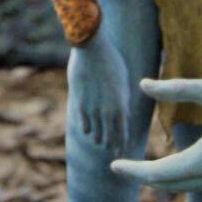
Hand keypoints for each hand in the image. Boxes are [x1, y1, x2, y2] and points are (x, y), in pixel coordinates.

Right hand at [67, 39, 129, 156]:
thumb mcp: (123, 82)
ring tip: (100, 141)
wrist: (91, 48)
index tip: (121, 153)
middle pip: (108, 138)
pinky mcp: (78, 103)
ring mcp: (91, 108)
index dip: (121, 145)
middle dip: (110, 145)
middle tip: (111, 150)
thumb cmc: (111, 60)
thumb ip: (122, 100)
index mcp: (121, 106)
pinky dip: (87, 128)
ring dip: (98, 138)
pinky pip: (83, 124)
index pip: (122, 134)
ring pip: (94, 134)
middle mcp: (106, 112)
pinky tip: (88, 130)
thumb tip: (122, 113)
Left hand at [110, 73, 201, 191]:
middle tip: (121, 168)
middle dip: (145, 177)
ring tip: (143, 170)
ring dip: (166, 180)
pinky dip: (186, 178)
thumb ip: (175, 88)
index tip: (113, 165)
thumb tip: (143, 85)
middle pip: (172, 185)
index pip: (162, 174)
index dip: (135, 171)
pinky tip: (175, 168)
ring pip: (189, 187)